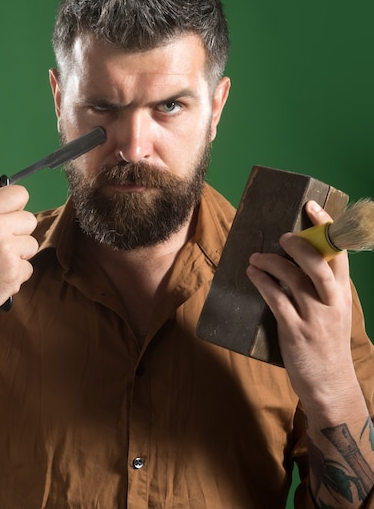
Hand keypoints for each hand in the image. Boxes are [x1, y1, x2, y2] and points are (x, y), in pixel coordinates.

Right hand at [0, 182, 37, 333]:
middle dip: (18, 231)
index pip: (19, 194)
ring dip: (18, 254)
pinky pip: (28, 267)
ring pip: (31, 244)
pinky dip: (16, 274)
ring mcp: (7, 251)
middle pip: (30, 219)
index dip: (15, 205)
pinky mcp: (15, 272)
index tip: (8, 215)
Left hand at [246, 201, 356, 411]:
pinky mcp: (294, 331)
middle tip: (282, 236)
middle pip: (318, 264)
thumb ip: (322, 288)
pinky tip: (252, 274)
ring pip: (293, 279)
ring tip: (255, 258)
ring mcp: (313, 317)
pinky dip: (262, 283)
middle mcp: (330, 303)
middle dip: (299, 245)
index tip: (312, 208)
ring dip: (271, 263)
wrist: (329, 384)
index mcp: (342, 295)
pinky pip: (276, 300)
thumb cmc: (328, 344)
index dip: (326, 228)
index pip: (339, 255)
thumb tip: (298, 258)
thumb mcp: (334, 313)